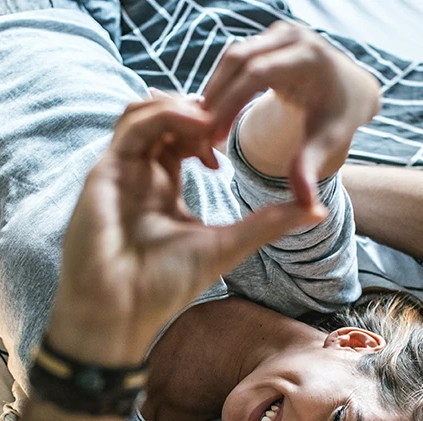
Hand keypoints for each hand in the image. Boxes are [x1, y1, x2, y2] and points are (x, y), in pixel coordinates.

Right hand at [49, 95, 318, 365]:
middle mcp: (139, 174)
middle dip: (199, 110)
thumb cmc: (163, 287)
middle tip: (227, 124)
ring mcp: (121, 171)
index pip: (182, 137)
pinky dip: (166, 114)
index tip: (230, 149)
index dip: (209, 128)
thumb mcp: (227, 246)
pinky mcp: (105, 172)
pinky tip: (197, 122)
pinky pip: (133, 125)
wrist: (120, 313)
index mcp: (162, 187)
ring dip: (182, 105)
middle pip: (164, 116)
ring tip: (214, 119)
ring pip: (146, 111)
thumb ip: (267, 223)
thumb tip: (318, 210)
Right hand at [203, 21, 381, 207]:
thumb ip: (309, 167)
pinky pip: (235, 59)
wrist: (351, 91)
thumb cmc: (339, 117)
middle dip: (215, 96)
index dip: (229, 103)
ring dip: (213, 90)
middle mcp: (292, 37)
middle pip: (238, 59)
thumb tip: (305, 205)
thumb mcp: (327, 141)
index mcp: (308, 58)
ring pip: (231, 58)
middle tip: (197, 132)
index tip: (212, 136)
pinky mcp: (268, 38)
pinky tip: (212, 114)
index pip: (256, 73)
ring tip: (201, 127)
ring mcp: (278, 33)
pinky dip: (220, 84)